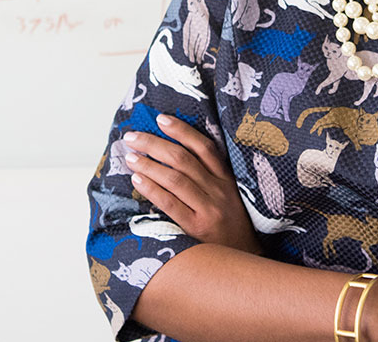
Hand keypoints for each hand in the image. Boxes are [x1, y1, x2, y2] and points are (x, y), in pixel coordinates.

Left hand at [123, 115, 261, 254]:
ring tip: (131, 156)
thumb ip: (210, 176)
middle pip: (183, 160)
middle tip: (133, 136)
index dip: (182, 131)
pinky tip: (137, 180)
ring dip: (149, 164)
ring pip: (175, 179)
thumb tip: (174, 153)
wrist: (246, 259)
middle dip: (155, 144)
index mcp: (227, 179)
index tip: (161, 119)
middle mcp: (219, 190)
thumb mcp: (229, 195)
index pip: (204, 147)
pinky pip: (170, 204)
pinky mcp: (197, 228)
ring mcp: (209, 209)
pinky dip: (152, 189)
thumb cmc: (231, 225)